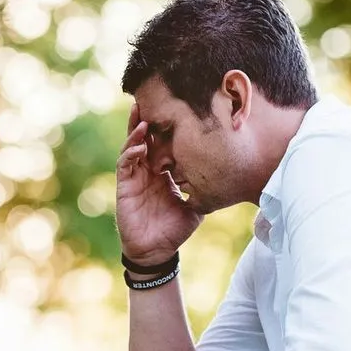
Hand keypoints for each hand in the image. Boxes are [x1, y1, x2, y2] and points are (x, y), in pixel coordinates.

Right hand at [116, 102, 201, 266]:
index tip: (175, 109)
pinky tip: (139, 146)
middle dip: (146, 120)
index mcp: (163, 171)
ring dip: (135, 132)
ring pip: (132, 146)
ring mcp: (134, 177)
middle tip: (150, 99)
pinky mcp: (124, 186)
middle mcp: (147, 170)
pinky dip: (131, 153)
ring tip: (142, 118)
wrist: (156, 251)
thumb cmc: (174, 229)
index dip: (166, 128)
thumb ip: (204, 190)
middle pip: (144, 138)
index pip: (163, 144)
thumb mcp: (196, 206)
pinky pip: (125, 165)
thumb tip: (226, 178)